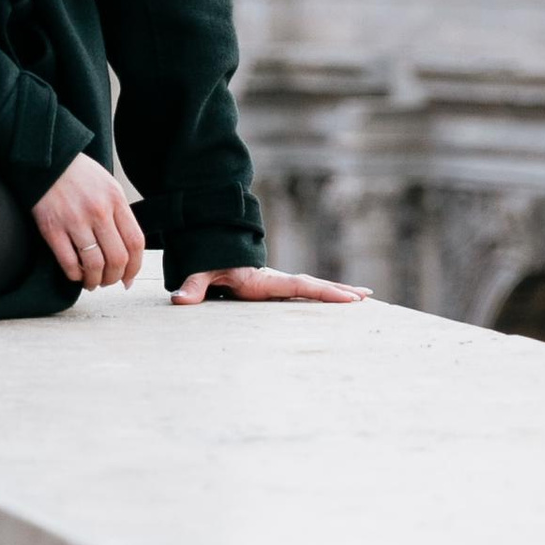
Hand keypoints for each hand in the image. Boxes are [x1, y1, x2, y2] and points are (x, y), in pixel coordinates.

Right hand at [31, 151, 145, 289]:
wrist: (48, 160)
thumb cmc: (79, 175)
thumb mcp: (108, 186)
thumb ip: (119, 215)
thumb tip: (126, 252)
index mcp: (115, 199)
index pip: (135, 242)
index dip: (135, 267)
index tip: (128, 278)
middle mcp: (98, 210)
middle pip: (117, 258)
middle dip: (114, 278)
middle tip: (108, 281)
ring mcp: (75, 220)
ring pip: (94, 265)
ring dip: (95, 281)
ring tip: (92, 282)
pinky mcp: (52, 228)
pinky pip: (68, 262)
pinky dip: (74, 275)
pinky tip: (75, 274)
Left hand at [170, 267, 370, 303]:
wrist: (212, 245)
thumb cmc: (209, 259)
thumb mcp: (202, 270)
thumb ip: (194, 285)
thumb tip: (180, 299)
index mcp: (264, 279)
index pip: (299, 285)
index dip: (322, 291)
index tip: (346, 298)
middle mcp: (276, 280)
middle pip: (313, 285)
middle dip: (338, 291)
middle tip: (364, 298)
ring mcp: (278, 284)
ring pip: (312, 287)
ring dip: (336, 291)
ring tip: (364, 298)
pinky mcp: (276, 288)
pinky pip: (304, 292)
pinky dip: (323, 294)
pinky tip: (339, 299)